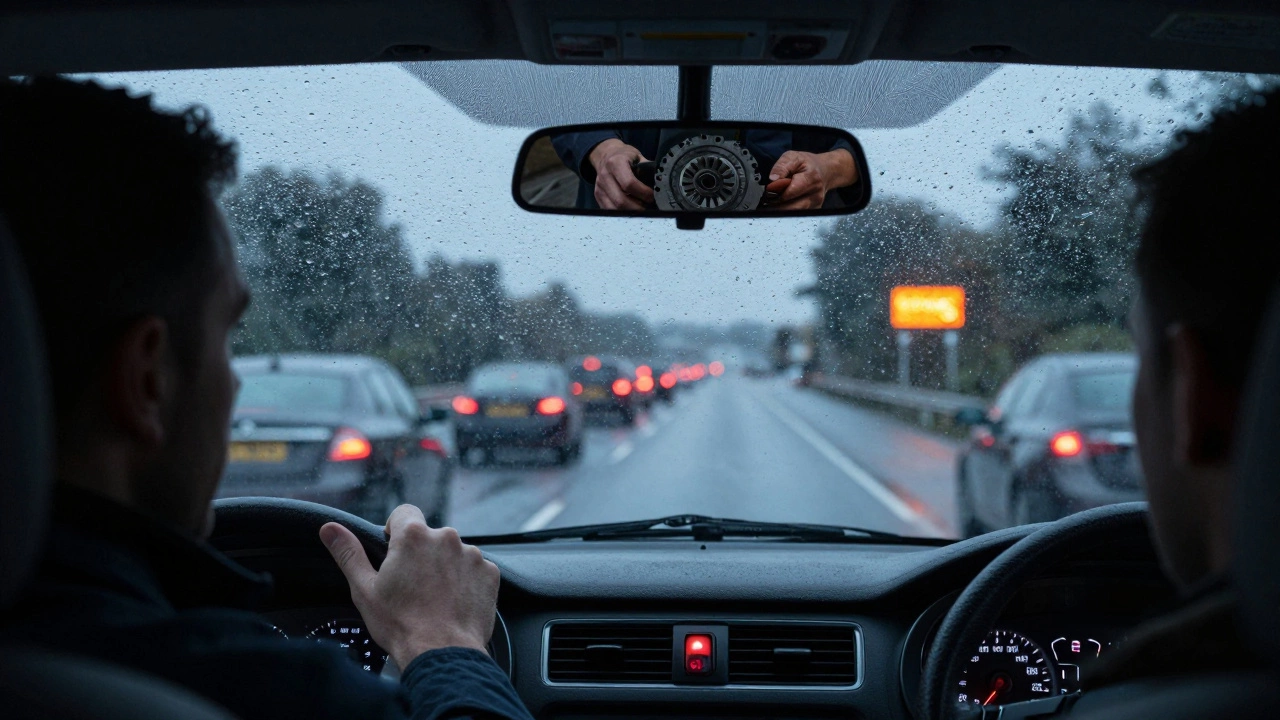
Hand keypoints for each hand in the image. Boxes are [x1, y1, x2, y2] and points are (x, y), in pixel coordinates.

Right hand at [319, 505, 499, 669]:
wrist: (443, 653)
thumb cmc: (401, 624)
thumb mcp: (365, 589)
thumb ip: (348, 553)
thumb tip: (329, 528)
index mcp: (414, 536)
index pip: (404, 512)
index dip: (396, 530)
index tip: (393, 552)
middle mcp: (447, 538)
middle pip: (430, 536)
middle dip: (421, 554)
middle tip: (412, 585)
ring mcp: (472, 555)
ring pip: (453, 553)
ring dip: (444, 567)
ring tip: (434, 598)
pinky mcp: (490, 573)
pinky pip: (474, 570)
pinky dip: (465, 582)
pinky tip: (453, 603)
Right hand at [588, 138, 654, 209]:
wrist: (606, 154)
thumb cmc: (625, 156)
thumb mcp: (638, 156)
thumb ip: (647, 169)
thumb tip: (660, 184)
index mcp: (615, 163)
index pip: (629, 183)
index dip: (643, 193)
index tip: (652, 195)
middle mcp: (605, 175)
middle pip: (621, 200)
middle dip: (638, 207)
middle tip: (649, 206)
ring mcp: (599, 187)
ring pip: (615, 208)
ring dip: (630, 212)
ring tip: (641, 209)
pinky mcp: (598, 195)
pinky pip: (610, 210)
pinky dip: (622, 213)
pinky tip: (632, 209)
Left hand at [765, 149, 857, 209]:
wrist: (826, 170)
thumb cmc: (808, 164)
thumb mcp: (794, 157)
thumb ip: (782, 166)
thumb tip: (772, 179)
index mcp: (811, 179)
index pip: (789, 192)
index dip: (775, 193)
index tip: (769, 189)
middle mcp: (816, 195)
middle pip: (790, 207)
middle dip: (776, 203)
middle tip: (769, 196)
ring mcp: (816, 205)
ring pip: (792, 214)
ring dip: (780, 209)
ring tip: (775, 200)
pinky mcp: (814, 211)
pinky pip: (796, 215)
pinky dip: (786, 211)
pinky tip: (783, 203)